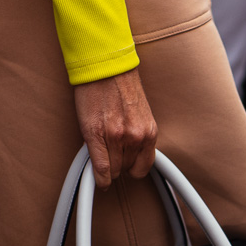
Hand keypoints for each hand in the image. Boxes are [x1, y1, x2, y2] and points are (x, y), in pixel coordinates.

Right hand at [73, 65, 157, 187]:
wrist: (104, 67)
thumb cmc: (120, 87)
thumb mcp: (139, 114)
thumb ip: (137, 136)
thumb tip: (131, 156)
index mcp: (149, 132)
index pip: (143, 167)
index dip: (132, 168)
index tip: (126, 166)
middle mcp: (136, 136)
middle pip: (125, 169)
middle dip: (117, 163)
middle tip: (110, 150)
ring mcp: (116, 137)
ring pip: (112, 170)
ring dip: (106, 165)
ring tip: (102, 148)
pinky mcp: (96, 135)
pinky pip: (100, 168)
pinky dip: (99, 176)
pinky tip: (98, 177)